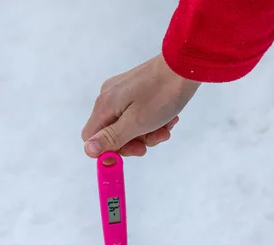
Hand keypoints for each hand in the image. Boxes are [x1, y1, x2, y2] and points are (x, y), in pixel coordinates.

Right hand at [81, 53, 200, 157]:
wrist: (185, 64)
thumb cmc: (161, 94)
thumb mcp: (136, 122)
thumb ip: (111, 138)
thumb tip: (88, 150)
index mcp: (104, 105)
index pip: (91, 137)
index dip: (109, 150)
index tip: (133, 151)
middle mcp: (108, 97)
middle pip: (111, 132)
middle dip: (134, 141)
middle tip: (154, 141)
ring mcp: (121, 92)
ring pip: (127, 124)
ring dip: (147, 132)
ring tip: (166, 128)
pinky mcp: (134, 89)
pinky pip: (137, 113)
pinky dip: (151, 121)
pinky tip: (167, 119)